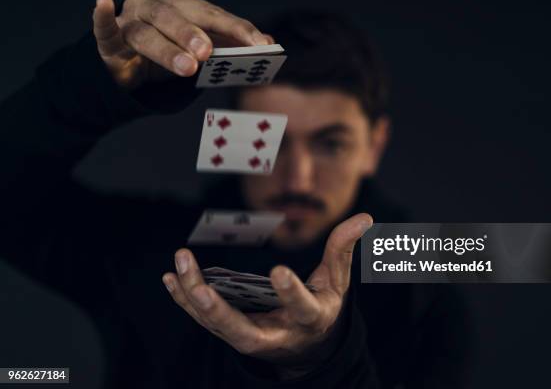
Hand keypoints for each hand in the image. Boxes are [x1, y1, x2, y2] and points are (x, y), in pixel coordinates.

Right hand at [92, 0, 272, 88]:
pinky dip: (101, 17)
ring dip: (167, 48)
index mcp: (182, 4)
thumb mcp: (203, 52)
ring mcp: (130, 20)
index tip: (262, 45)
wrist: (132, 71)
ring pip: (147, 33)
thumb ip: (231, 47)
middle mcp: (155, 5)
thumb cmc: (171, 55)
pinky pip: (104, 29)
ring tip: (189, 66)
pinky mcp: (109, 40)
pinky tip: (102, 2)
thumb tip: (270, 43)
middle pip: (175, 17)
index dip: (237, 30)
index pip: (213, 15)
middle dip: (194, 33)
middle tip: (210, 52)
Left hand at [162, 213, 372, 374]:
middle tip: (199, 286)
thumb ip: (344, 249)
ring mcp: (249, 336)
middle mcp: (275, 334)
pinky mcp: (231, 332)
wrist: (306, 346)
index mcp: (308, 319)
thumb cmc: (323, 306)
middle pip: (241, 329)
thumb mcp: (337, 281)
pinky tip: (171, 278)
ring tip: (179, 265)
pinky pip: (204, 319)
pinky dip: (184, 300)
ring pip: (216, 324)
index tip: (278, 270)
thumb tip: (365, 217)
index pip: (301, 309)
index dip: (290, 293)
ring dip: (193, 297)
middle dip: (217, 309)